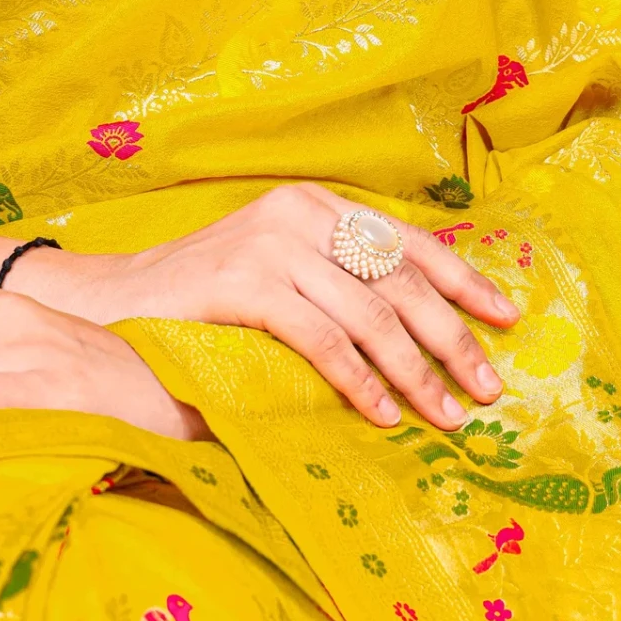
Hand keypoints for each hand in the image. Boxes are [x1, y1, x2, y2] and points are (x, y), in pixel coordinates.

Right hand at [87, 182, 518, 432]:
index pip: (409, 242)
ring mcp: (272, 245)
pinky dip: (358, 380)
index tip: (508, 317)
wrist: (112, 304)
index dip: (464, 280)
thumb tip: (422, 335)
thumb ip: (337, 286)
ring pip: (370, 315)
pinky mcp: (245, 284)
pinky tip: (380, 413)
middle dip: (453, 339)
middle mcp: (301, 214)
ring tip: (445, 414)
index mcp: (318, 206)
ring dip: (415, 372)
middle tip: (487, 388)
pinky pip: (322, 339)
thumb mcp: (281, 275)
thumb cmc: (204, 302)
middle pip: (401, 281)